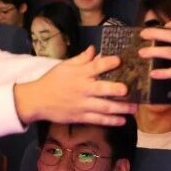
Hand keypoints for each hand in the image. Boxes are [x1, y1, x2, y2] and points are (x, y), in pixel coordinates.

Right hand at [13, 46, 135, 125]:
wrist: (36, 100)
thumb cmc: (52, 81)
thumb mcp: (65, 66)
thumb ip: (82, 59)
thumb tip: (95, 49)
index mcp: (79, 74)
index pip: (95, 66)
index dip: (108, 63)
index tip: (120, 60)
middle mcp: (82, 89)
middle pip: (102, 89)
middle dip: (117, 90)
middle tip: (129, 90)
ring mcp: (82, 104)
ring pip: (104, 107)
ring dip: (121, 108)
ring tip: (134, 108)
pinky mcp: (80, 117)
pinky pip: (98, 120)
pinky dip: (111, 121)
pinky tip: (122, 120)